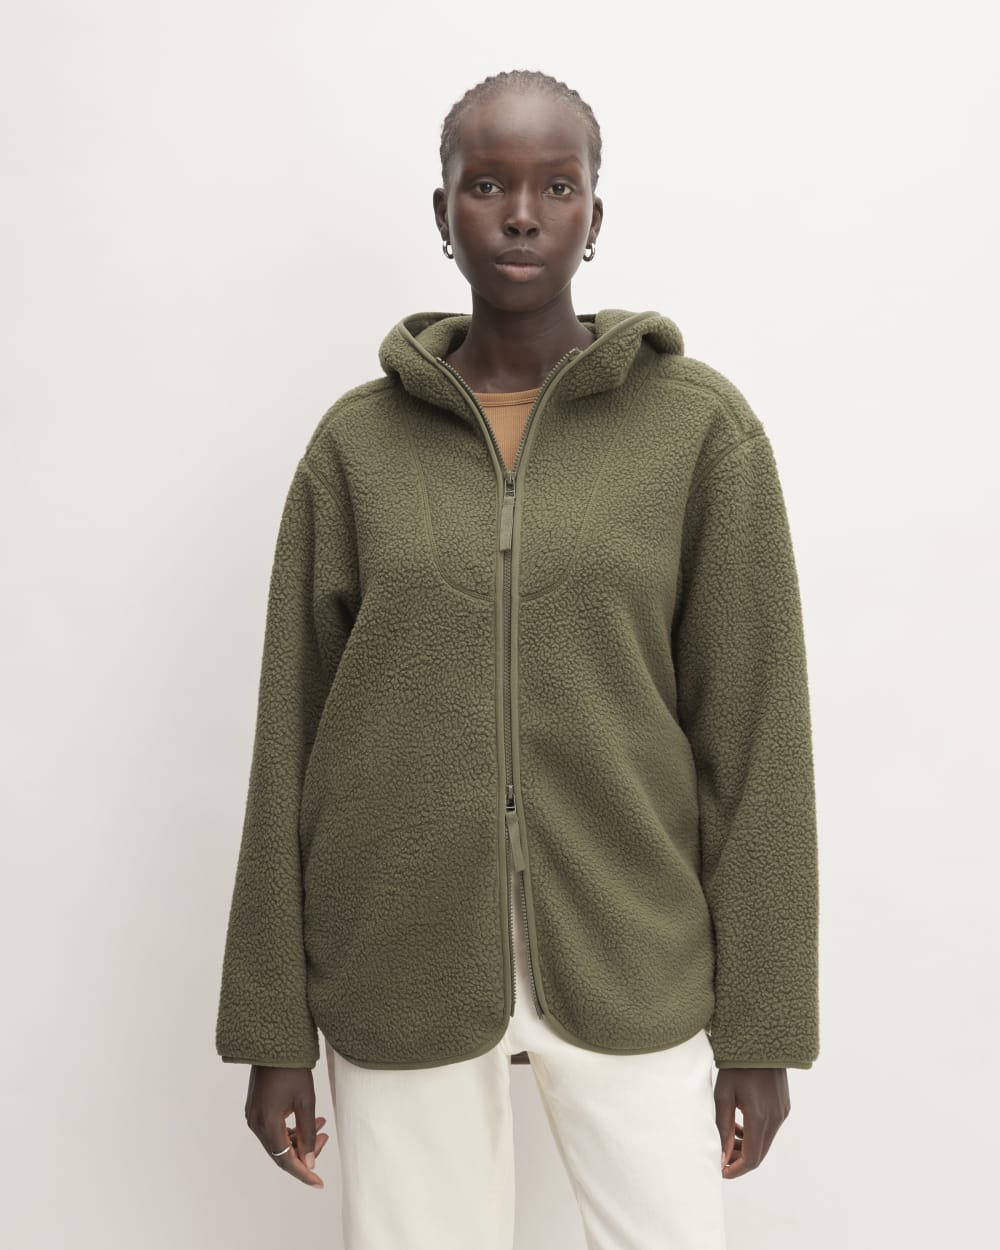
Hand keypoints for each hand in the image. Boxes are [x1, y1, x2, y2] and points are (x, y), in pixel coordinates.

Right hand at [244, 1065, 330, 1187]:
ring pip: (278, 1141)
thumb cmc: (292, 1069)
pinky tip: (309, 1120)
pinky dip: (291, 1130)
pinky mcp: (256, 1109)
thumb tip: (311, 1163)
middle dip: (305, 1152)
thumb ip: (308, 1134)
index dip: (304, 1173)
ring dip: (299, 1139)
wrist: (273, 1043)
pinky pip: (273, 1130)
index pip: (286, 1160)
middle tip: (326, 1139)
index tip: (319, 1183)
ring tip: (322, 1126)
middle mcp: (255, 1124)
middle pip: (281, 1152)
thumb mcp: (306, 1102)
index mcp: (267, 1124)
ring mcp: (253, 1117)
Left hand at [714, 1067, 789, 1178]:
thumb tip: (721, 1156)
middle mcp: (776, 1118)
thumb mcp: (724, 1095)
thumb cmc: (737, 1065)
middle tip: (721, 1156)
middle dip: (739, 1159)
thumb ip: (723, 1127)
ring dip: (747, 1146)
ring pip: (765, 1142)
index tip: (720, 1170)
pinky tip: (739, 1124)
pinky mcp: (783, 1107)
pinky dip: (755, 1133)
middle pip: (760, 1153)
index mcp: (761, 1117)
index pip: (752, 1159)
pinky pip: (770, 1129)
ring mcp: (782, 1112)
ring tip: (727, 1137)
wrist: (761, 1042)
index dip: (736, 1169)